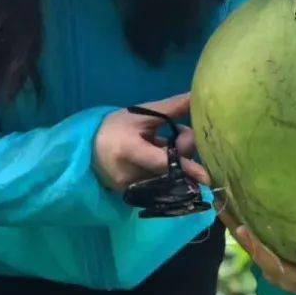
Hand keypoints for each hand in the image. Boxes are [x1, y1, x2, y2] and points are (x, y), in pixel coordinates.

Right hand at [93, 94, 209, 190]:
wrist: (88, 149)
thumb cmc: (116, 127)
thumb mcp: (141, 113)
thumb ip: (171, 109)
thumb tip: (196, 97)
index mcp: (128, 151)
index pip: (163, 162)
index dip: (186, 167)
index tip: (206, 176)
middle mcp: (129, 175)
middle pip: (170, 169)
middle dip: (182, 151)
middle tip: (179, 133)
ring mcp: (131, 190)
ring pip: (167, 177)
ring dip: (174, 160)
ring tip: (161, 143)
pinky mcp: (134, 197)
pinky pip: (160, 185)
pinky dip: (166, 171)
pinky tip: (156, 158)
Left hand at [220, 206, 295, 294]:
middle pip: (278, 266)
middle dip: (264, 252)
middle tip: (250, 233)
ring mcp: (278, 270)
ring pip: (257, 256)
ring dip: (243, 239)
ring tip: (230, 218)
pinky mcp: (265, 260)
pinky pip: (248, 245)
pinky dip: (236, 229)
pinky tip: (220, 207)